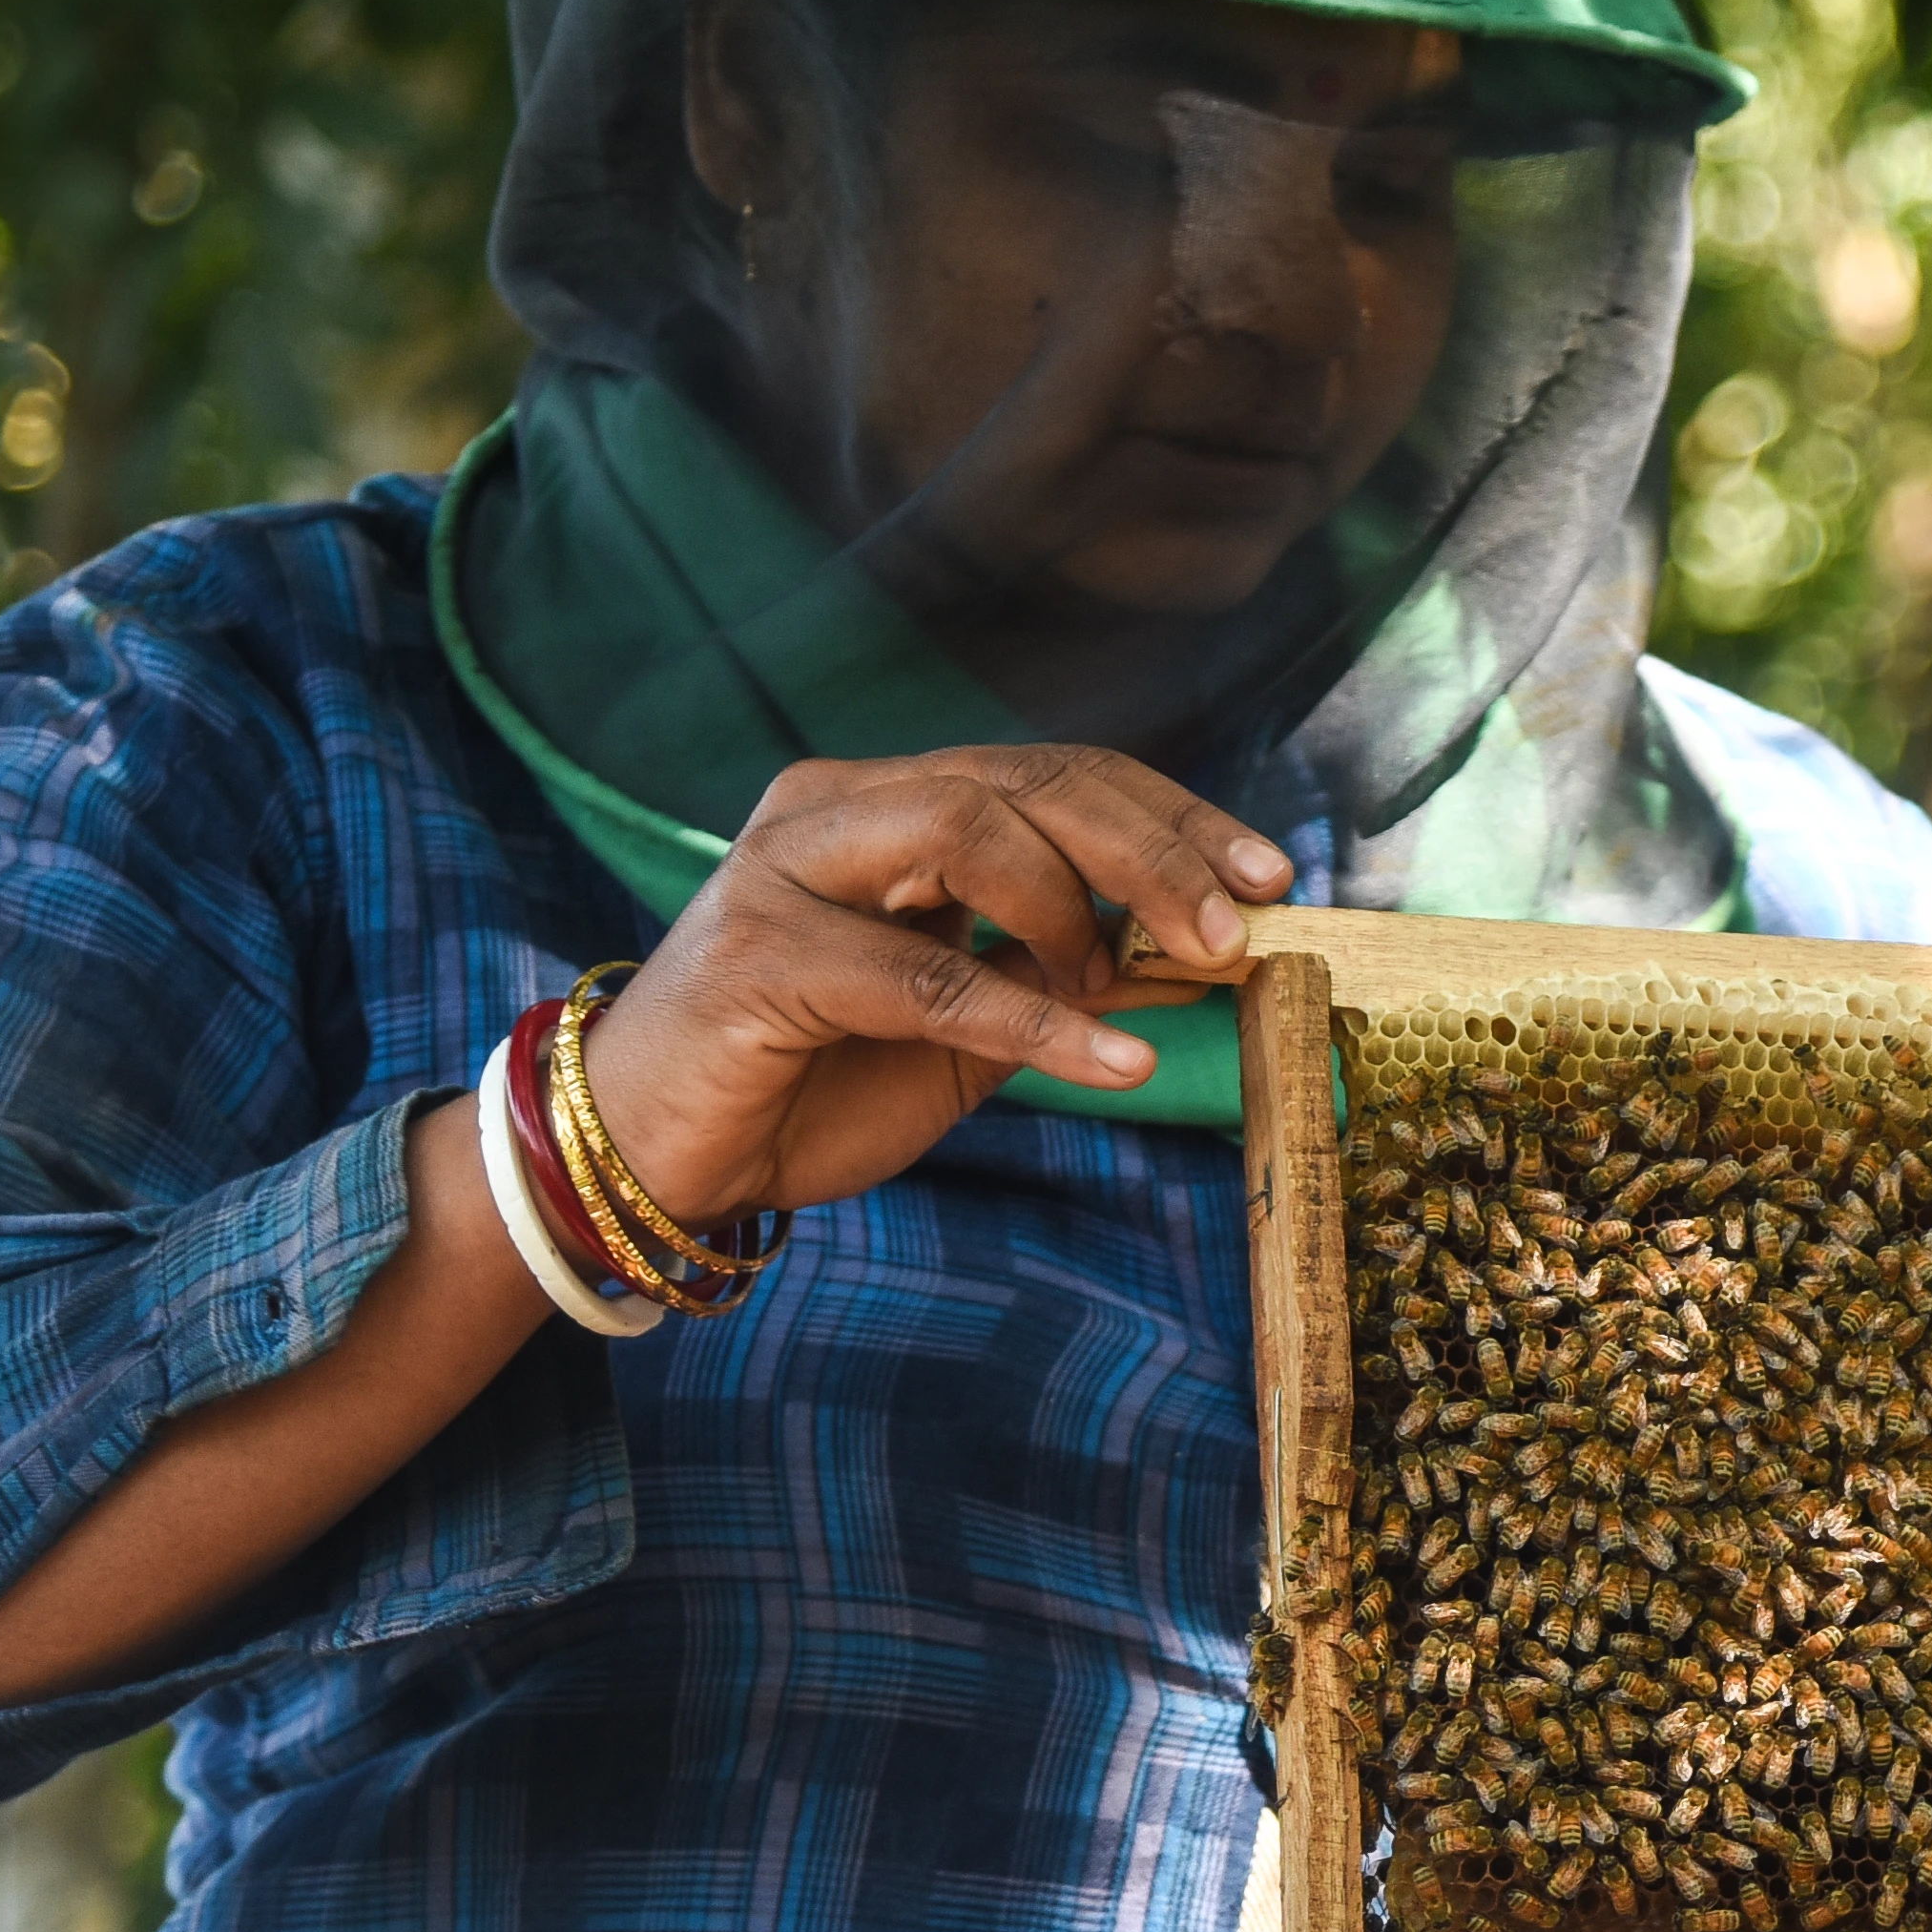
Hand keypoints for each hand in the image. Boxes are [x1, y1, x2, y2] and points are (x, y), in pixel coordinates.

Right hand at [581, 746, 1288, 1230]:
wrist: (662, 1157)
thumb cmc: (811, 1081)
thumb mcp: (970, 1029)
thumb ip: (1060, 978)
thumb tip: (1194, 958)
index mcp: (887, 802)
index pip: (1055, 774)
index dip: (1172, 817)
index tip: (1268, 876)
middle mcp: (835, 808)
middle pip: (1027, 782)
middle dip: (1152, 853)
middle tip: (1234, 930)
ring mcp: (788, 868)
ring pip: (970, 827)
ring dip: (1080, 908)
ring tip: (1130, 989)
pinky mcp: (761, 954)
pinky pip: (927, 973)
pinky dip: (1035, 1020)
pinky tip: (1113, 1059)